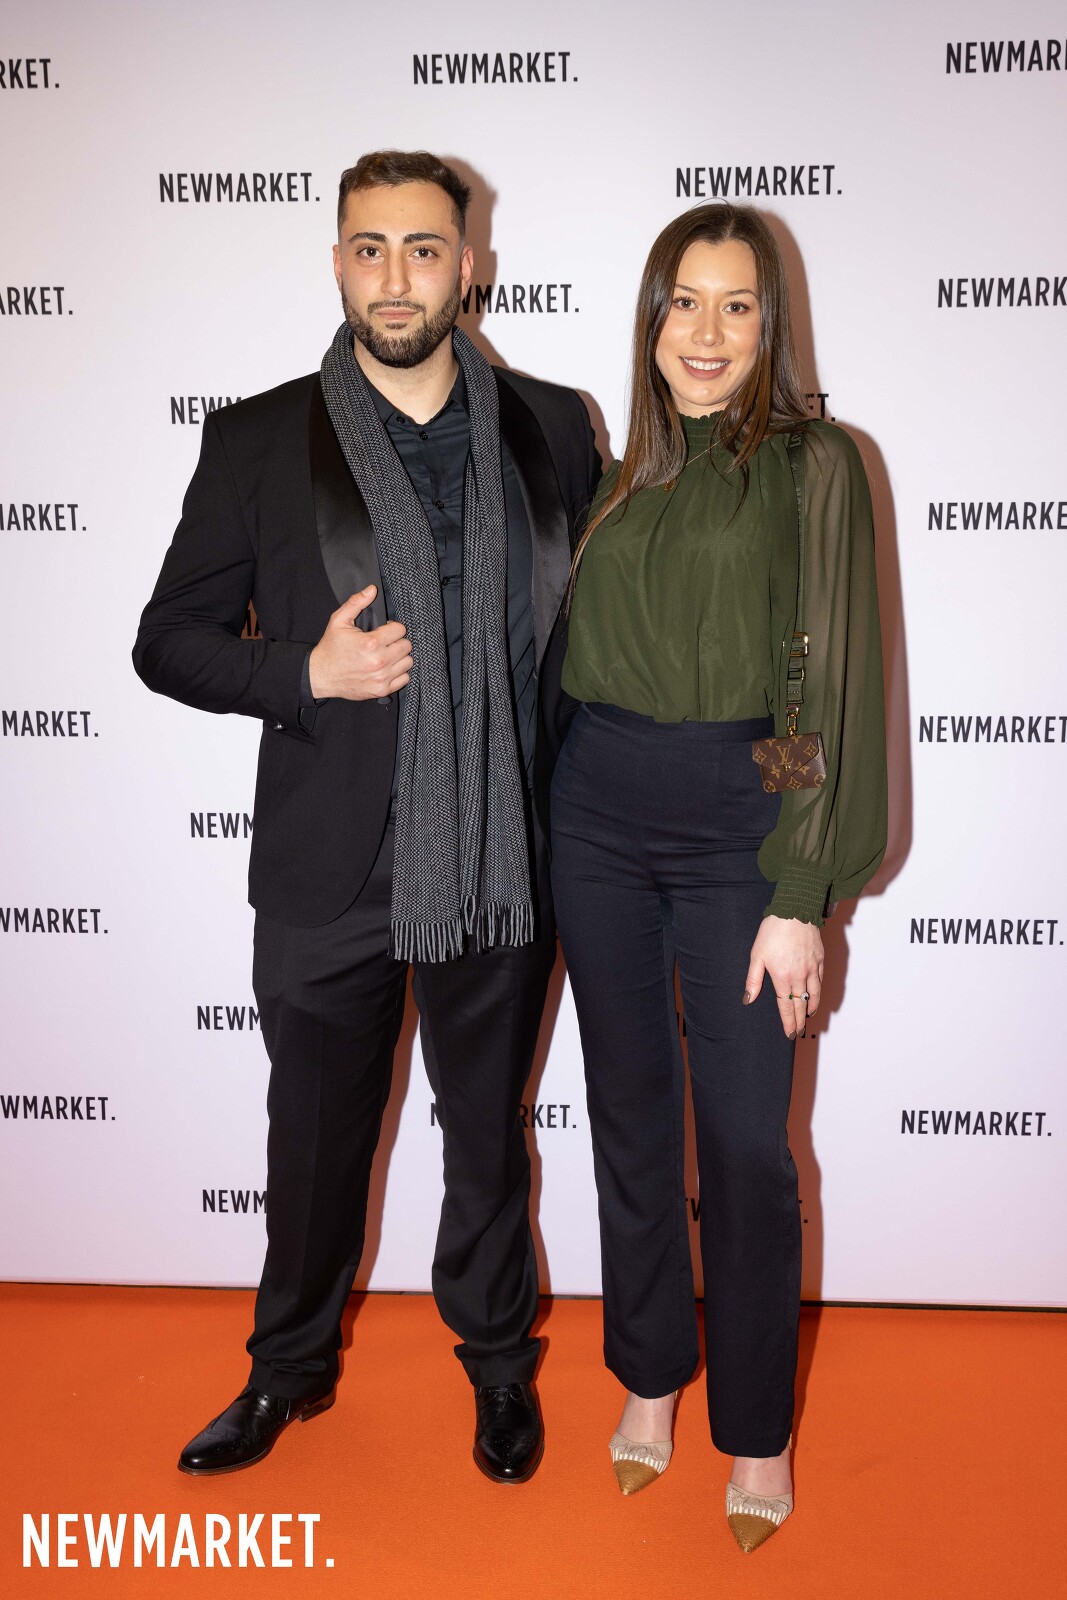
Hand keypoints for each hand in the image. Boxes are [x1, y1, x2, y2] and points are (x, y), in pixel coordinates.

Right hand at [308, 587, 412, 700]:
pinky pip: (404, 679)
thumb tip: (372, 589)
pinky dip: (399, 673)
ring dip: (400, 657)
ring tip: (387, 654)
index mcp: (370, 643)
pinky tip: (388, 668)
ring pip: (408, 662)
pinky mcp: (382, 689)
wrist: (320, 675)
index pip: (400, 629)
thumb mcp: (338, 621)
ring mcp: (382, 677)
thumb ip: (356, 602)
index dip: (392, 627)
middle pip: (407, 645)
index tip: (384, 631)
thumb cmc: (330, 648)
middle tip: (385, 642)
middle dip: (397, 641)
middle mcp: (379, 661)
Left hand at [743, 915, 823, 1039]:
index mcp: (782, 977)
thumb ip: (753, 980)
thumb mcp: (757, 955)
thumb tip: (748, 999)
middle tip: (798, 1032)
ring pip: (814, 995)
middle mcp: (799, 976)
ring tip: (808, 1018)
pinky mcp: (820, 960)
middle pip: (801, 1004)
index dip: (788, 1022)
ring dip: (811, 1009)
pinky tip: (815, 996)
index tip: (789, 1033)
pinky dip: (818, 993)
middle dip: (800, 1021)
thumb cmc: (773, 930)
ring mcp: (812, 968)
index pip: (786, 1006)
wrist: (795, 911)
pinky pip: (820, 982)